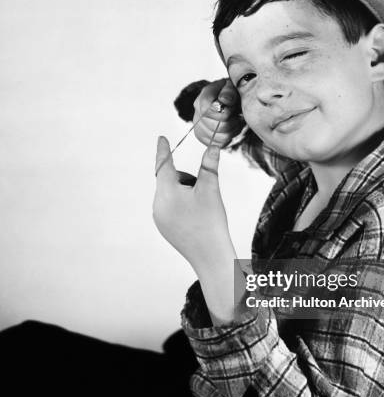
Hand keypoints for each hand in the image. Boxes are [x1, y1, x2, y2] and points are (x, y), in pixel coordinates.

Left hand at [152, 136, 231, 270]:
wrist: (210, 257)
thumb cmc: (211, 222)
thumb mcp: (210, 189)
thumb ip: (209, 166)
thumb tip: (212, 146)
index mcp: (166, 193)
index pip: (164, 165)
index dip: (164, 150)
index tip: (161, 139)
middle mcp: (157, 205)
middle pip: (171, 180)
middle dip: (187, 180)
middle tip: (203, 195)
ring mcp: (159, 218)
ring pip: (171, 193)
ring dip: (185, 193)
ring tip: (201, 209)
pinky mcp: (163, 227)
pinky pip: (170, 207)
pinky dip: (182, 205)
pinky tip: (195, 218)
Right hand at [193, 79, 244, 147]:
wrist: (225, 101)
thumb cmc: (228, 94)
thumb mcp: (231, 87)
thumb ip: (229, 91)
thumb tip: (224, 100)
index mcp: (201, 99)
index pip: (207, 111)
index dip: (224, 113)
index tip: (233, 109)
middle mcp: (197, 114)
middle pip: (216, 127)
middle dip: (232, 122)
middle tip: (237, 116)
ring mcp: (198, 128)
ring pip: (220, 137)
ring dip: (233, 130)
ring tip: (236, 121)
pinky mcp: (203, 138)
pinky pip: (220, 144)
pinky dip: (230, 137)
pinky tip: (231, 128)